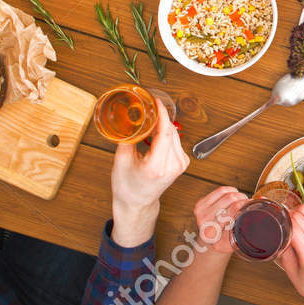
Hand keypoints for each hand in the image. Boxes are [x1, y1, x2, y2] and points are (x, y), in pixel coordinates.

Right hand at [110, 113, 187, 246]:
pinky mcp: (183, 163)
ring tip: (150, 118)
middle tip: (148, 106)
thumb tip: (129, 118)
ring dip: (163, 124)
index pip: (165, 132)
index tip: (155, 101)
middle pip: (171, 131)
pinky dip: (167, 133)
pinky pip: (176, 141)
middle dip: (160, 116)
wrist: (138, 203)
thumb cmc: (128, 187)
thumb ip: (127, 138)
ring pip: (175, 134)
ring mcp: (180, 165)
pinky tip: (156, 132)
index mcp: (156, 166)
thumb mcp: (121, 161)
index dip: (162, 114)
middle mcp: (172, 166)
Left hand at [192, 184, 247, 256]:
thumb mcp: (240, 240)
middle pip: (231, 200)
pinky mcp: (199, 207)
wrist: (213, 242)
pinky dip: (229, 190)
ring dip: (237, 194)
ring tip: (241, 200)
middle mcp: (206, 227)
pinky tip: (233, 195)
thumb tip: (261, 199)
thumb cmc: (229, 240)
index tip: (254, 204)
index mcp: (216, 238)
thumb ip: (250, 223)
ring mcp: (201, 216)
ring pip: (226, 193)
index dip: (247, 205)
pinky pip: (219, 191)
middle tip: (248, 202)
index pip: (235, 212)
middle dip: (243, 199)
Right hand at [278, 203, 303, 304]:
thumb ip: (283, 250)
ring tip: (289, 222)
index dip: (282, 223)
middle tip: (280, 224)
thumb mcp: (290, 271)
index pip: (295, 228)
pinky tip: (299, 222)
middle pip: (301, 215)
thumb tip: (276, 232)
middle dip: (287, 216)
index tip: (275, 225)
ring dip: (295, 212)